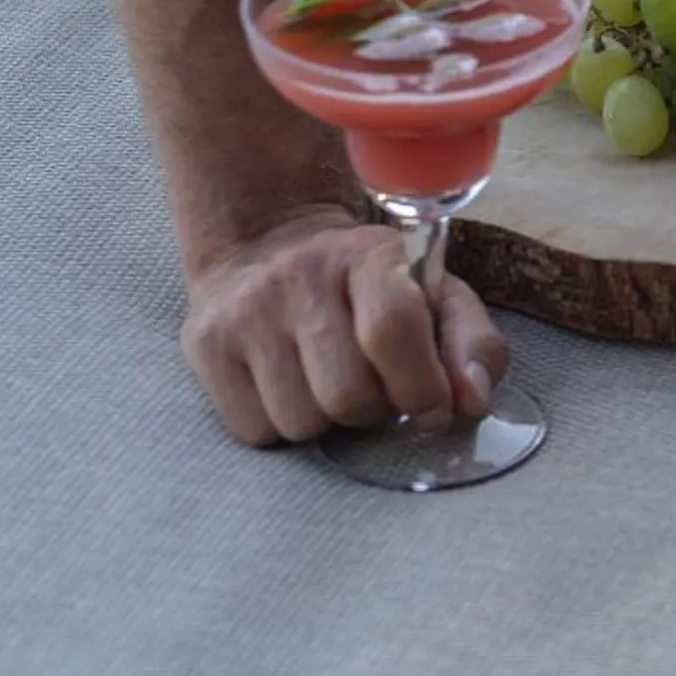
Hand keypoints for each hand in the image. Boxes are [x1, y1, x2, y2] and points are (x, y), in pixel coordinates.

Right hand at [181, 206, 508, 446]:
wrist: (268, 244)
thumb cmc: (370, 285)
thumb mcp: (435, 295)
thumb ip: (472, 344)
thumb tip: (471, 401)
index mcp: (369, 255)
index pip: (392, 329)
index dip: (423, 386)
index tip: (434, 407)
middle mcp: (299, 278)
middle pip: (348, 394)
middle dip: (376, 410)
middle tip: (378, 390)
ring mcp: (245, 313)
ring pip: (301, 422)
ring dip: (329, 421)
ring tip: (332, 382)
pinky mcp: (203, 346)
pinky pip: (254, 431)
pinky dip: (282, 426)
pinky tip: (291, 387)